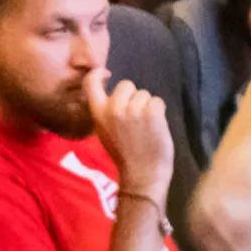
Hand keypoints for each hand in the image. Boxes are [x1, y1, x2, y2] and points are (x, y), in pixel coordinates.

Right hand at [86, 67, 173, 201]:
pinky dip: (159, 112)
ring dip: (148, 107)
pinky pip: (158, 102)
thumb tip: (112, 95)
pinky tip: (156, 128)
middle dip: (133, 97)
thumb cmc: (124, 156)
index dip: (98, 74)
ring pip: (145, 94)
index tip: (106, 74)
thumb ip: (106, 113)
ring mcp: (133, 110)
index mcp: (99, 114)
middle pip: (127, 85)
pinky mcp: (152, 112)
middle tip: (136, 118)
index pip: (91, 83)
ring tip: (146, 128)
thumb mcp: (104, 133)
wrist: (142, 176)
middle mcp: (114, 109)